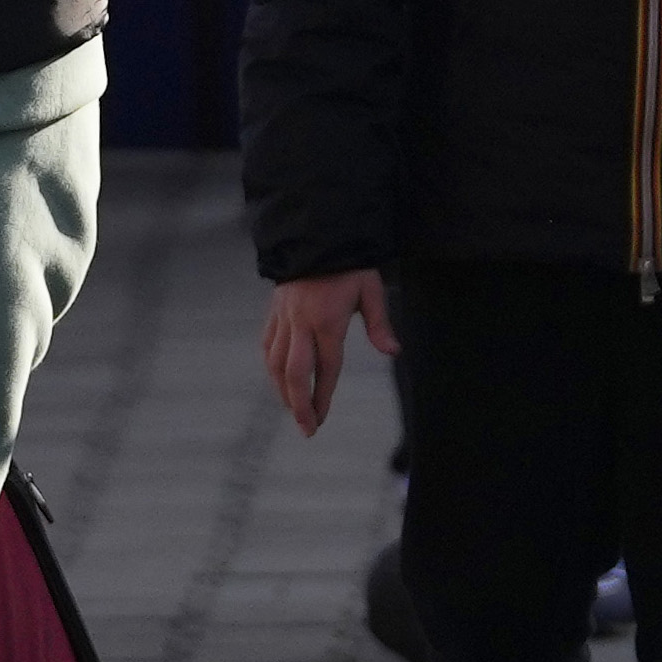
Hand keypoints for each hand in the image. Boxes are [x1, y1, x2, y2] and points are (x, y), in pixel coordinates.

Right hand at [262, 270, 395, 434]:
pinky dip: (271, 366)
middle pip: (294, 373)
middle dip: (299, 405)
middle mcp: (301, 323)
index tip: (321, 419)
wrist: (316, 232)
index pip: (326, 368)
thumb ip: (380, 323)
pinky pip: (268, 344)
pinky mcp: (274, 310)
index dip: (323, 397)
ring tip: (293, 411)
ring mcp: (284, 317)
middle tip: (306, 429)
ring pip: (276, 362)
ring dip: (282, 391)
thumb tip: (393, 353)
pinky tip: (278, 379)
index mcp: (327, 321)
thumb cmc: (349, 262)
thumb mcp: (371, 288)